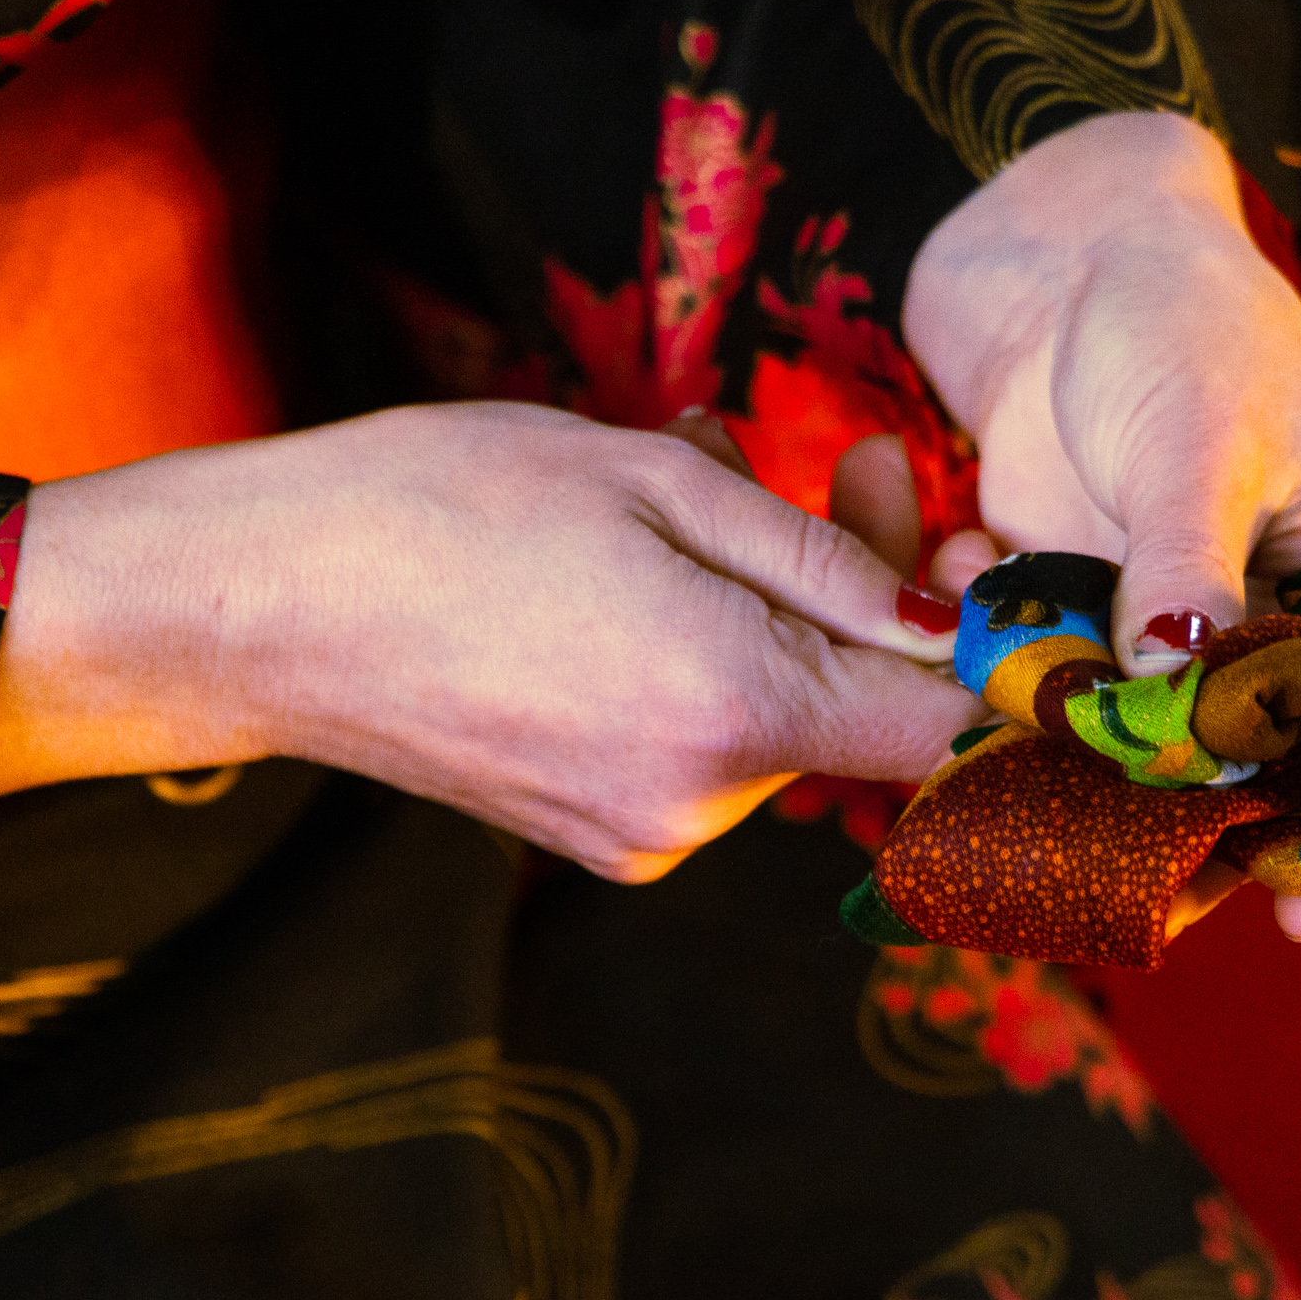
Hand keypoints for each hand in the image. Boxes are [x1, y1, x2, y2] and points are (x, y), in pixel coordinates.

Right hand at [0, 402, 983, 879]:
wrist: (258, 609)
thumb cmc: (439, 509)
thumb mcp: (653, 481)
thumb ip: (826, 560)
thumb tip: (958, 619)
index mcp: (732, 707)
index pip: (957, 731)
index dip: (1024, 671)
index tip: (1042, 599)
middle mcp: (704, 805)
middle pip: (874, 714)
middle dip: (890, 594)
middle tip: (869, 460)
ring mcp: (648, 837)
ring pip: (793, 724)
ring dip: (796, 616)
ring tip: (714, 493)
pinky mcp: (602, 838)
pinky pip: (715, 745)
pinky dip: (723, 662)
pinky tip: (654, 575)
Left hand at [900, 112, 1300, 942]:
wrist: (1067, 287)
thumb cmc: (1180, 328)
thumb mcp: (1198, 437)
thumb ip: (1187, 564)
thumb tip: (1180, 683)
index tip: (1296, 898)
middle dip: (1221, 845)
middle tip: (1144, 895)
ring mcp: (1229, 670)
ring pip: (1191, 790)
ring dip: (1114, 808)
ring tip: (1046, 825)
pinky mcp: (1126, 669)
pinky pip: (1091, 743)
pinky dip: (1034, 734)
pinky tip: (984, 657)